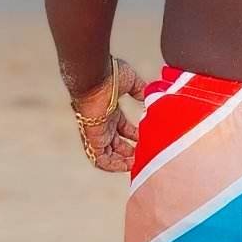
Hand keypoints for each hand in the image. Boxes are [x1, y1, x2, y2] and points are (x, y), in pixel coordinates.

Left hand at [72, 57, 146, 172]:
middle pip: (116, 144)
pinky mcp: (93, 138)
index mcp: (111, 111)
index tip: (147, 140)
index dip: (134, 137)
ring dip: (122, 161)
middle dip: (130, 152)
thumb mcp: (130, 81)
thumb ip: (140, 89)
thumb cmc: (108, 75)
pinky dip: (113, 165)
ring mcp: (97, 131)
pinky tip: (126, 165)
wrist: (94, 76)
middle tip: (143, 156)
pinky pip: (100, 159)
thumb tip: (149, 95)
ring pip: (108, 154)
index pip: (123, 129)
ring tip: (136, 164)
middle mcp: (103, 123)